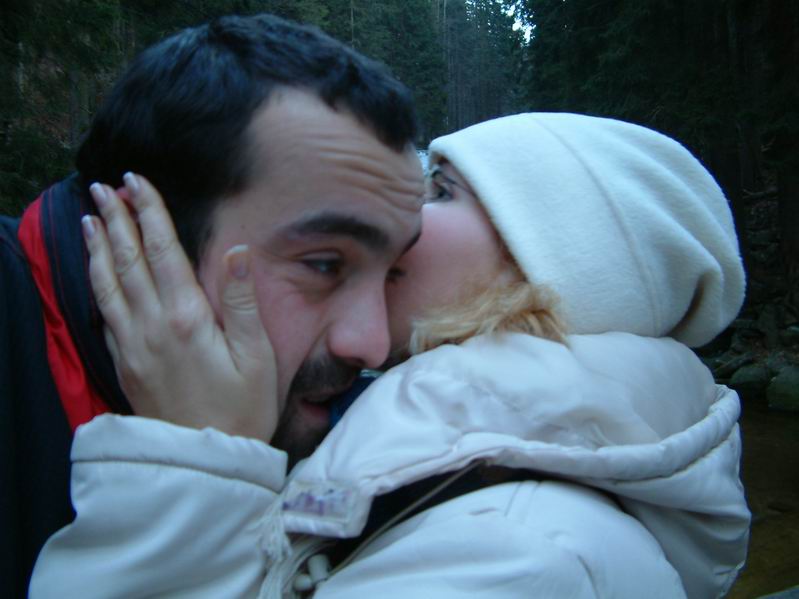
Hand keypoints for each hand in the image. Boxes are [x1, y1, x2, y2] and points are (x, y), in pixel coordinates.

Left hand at [82, 173, 278, 442]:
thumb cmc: (242, 409)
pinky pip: (102, 313)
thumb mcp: (258, 357)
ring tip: (91, 216)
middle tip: (106, 186)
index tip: (137, 181)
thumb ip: (243, 302)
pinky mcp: (123, 363)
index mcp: (187, 319)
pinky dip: (95, 282)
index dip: (150, 213)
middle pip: (128, 260)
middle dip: (117, 219)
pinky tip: (95, 270)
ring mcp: (131, 346)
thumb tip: (237, 250)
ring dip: (98, 246)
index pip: (163, 252)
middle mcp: (151, 326)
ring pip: (107, 284)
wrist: (204, 462)